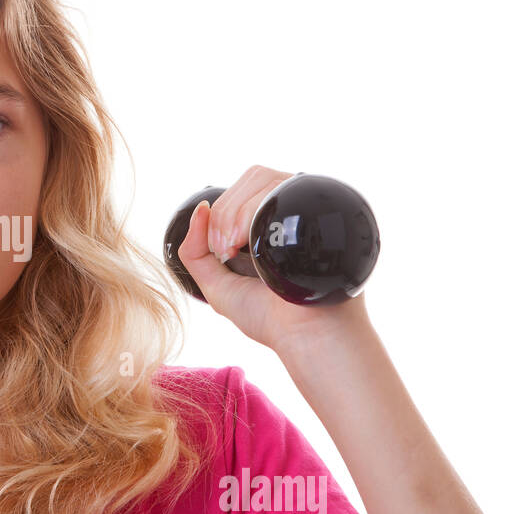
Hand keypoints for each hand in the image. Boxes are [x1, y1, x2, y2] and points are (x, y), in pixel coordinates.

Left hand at [176, 165, 371, 355]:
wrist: (309, 336)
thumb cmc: (268, 317)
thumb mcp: (216, 284)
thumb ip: (194, 252)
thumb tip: (200, 209)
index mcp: (269, 223)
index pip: (241, 189)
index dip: (221, 212)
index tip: (219, 250)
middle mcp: (291, 211)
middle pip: (253, 177)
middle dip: (226, 212)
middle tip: (226, 251)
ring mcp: (308, 209)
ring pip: (266, 180)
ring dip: (237, 212)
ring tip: (237, 249)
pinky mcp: (320, 211)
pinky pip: (285, 190)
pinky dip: (257, 209)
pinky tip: (254, 243)